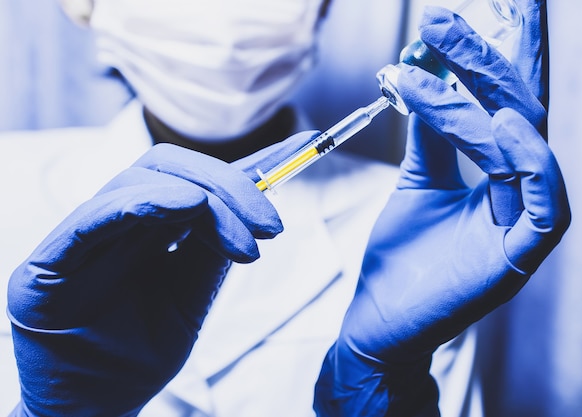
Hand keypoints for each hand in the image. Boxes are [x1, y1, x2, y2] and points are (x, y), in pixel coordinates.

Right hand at [7, 131, 317, 415]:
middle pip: (171, 168)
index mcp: (147, 227)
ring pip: (138, 182)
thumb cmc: (138, 355)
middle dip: (230, 187)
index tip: (302, 146)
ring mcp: (81, 238)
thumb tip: (256, 205)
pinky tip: (183, 207)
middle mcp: (115, 221)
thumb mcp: (192, 298)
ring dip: (200, 198)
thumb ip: (213, 250)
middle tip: (271, 225)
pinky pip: (92, 218)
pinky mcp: (47, 265)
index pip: (197, 177)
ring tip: (244, 241)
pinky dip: (140, 203)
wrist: (93, 408)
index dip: (249, 159)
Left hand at [314, 4, 569, 415]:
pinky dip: (532, 163)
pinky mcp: (519, 260)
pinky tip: (505, 124)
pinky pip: (547, 207)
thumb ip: (432, 135)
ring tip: (448, 57)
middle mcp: (519, 194)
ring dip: (489, 98)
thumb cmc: (400, 257)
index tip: (483, 9)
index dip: (501, 56)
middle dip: (486, 61)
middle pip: (521, 115)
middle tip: (442, 21)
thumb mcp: (416, 182)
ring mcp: (523, 227)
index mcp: (498, 177)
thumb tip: (425, 75)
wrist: (379, 320)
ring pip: (527, 151)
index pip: (506, 105)